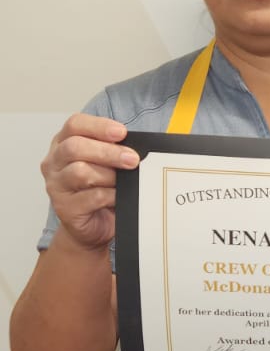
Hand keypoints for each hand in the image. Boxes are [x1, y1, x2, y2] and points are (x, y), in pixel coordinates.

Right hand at [41, 113, 139, 251]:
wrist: (93, 226)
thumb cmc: (100, 189)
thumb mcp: (106, 164)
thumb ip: (113, 150)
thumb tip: (135, 147)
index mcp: (63, 143)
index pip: (74, 124)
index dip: (98, 126)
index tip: (121, 132)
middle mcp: (54, 162)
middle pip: (75, 147)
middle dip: (108, 152)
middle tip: (132, 159)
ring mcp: (56, 185)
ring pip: (80, 171)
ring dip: (109, 174)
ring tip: (124, 180)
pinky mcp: (65, 208)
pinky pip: (90, 197)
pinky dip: (110, 195)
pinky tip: (118, 197)